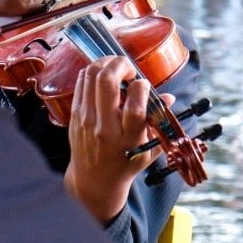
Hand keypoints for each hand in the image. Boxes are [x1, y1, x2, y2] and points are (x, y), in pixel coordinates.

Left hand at [64, 56, 171, 223]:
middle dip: (121, 65)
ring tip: (117, 67)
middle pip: (107, 81)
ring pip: (91, 76)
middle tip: (129, 69)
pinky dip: (93, 72)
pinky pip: (81, 81)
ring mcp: (86, 118)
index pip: (135, 105)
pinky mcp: (74, 113)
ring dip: (106, 63)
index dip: (142, 86)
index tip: (145, 85)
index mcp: (127, 138)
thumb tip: (168, 97)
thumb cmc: (125, 162)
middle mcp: (104, 126)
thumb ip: (158, 121)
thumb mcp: (148, 148)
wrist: (94, 179)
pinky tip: (104, 75)